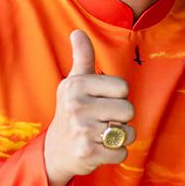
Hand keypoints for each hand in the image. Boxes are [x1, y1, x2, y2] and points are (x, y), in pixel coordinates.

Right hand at [43, 30, 135, 185]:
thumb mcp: (74, 83)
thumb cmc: (72, 111)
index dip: (118, 96)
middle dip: (121, 118)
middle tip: (102, 120)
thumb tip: (77, 32)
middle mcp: (76, 106)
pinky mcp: (87, 153)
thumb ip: (82, 58)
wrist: (56, 151)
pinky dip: (116, 153)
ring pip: (128, 132)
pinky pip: (122, 152)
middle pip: (128, 110)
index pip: (123, 87)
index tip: (102, 101)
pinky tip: (99, 149)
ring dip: (120, 136)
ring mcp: (81, 130)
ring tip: (101, 134)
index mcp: (76, 85)